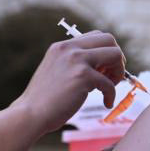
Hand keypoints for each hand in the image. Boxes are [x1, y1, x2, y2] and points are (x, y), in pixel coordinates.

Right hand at [11, 32, 126, 133]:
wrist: (31, 114)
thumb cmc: (44, 99)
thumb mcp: (56, 71)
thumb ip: (74, 64)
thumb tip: (103, 66)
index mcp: (62, 46)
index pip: (96, 36)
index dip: (106, 52)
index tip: (105, 69)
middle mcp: (69, 48)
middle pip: (109, 40)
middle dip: (117, 58)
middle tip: (113, 76)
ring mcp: (76, 60)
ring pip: (115, 55)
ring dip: (119, 72)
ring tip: (110, 88)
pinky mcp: (83, 76)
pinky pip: (110, 83)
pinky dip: (112, 95)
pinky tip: (106, 103)